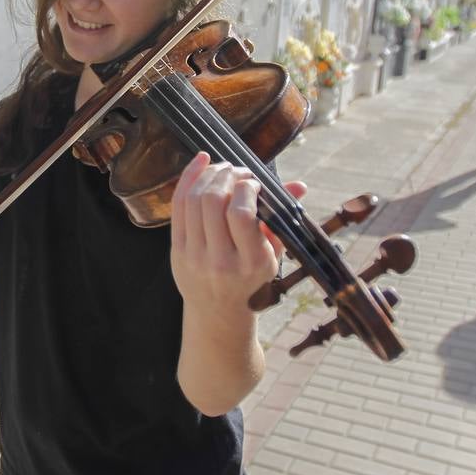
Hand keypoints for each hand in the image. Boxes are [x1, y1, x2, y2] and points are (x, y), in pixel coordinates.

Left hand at [170, 152, 307, 314]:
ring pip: (194, 200)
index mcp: (251, 262)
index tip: (254, 183)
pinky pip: (177, 206)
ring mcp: (194, 256)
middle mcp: (220, 260)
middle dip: (226, 176)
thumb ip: (282, 218)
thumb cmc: (251, 278)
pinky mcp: (176, 250)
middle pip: (214, 201)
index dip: (246, 188)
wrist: (218, 311)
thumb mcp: (272, 254)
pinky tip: (200, 163)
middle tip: (237, 171)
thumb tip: (299, 185)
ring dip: (208, 175)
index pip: (241, 213)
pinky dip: (187, 179)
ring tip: (221, 168)